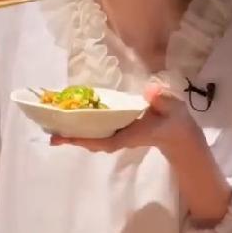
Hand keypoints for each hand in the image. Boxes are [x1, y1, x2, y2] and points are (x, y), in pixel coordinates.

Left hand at [53, 81, 231, 225]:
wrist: (182, 136)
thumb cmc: (176, 123)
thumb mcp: (174, 109)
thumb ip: (163, 100)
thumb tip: (150, 90)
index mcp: (131, 134)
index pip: (104, 141)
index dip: (84, 140)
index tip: (64, 138)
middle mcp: (121, 138)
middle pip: (93, 142)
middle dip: (73, 138)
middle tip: (50, 133)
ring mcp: (120, 136)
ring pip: (94, 138)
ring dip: (76, 133)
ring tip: (56, 126)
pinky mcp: (120, 132)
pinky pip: (99, 132)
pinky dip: (86, 127)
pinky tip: (75, 119)